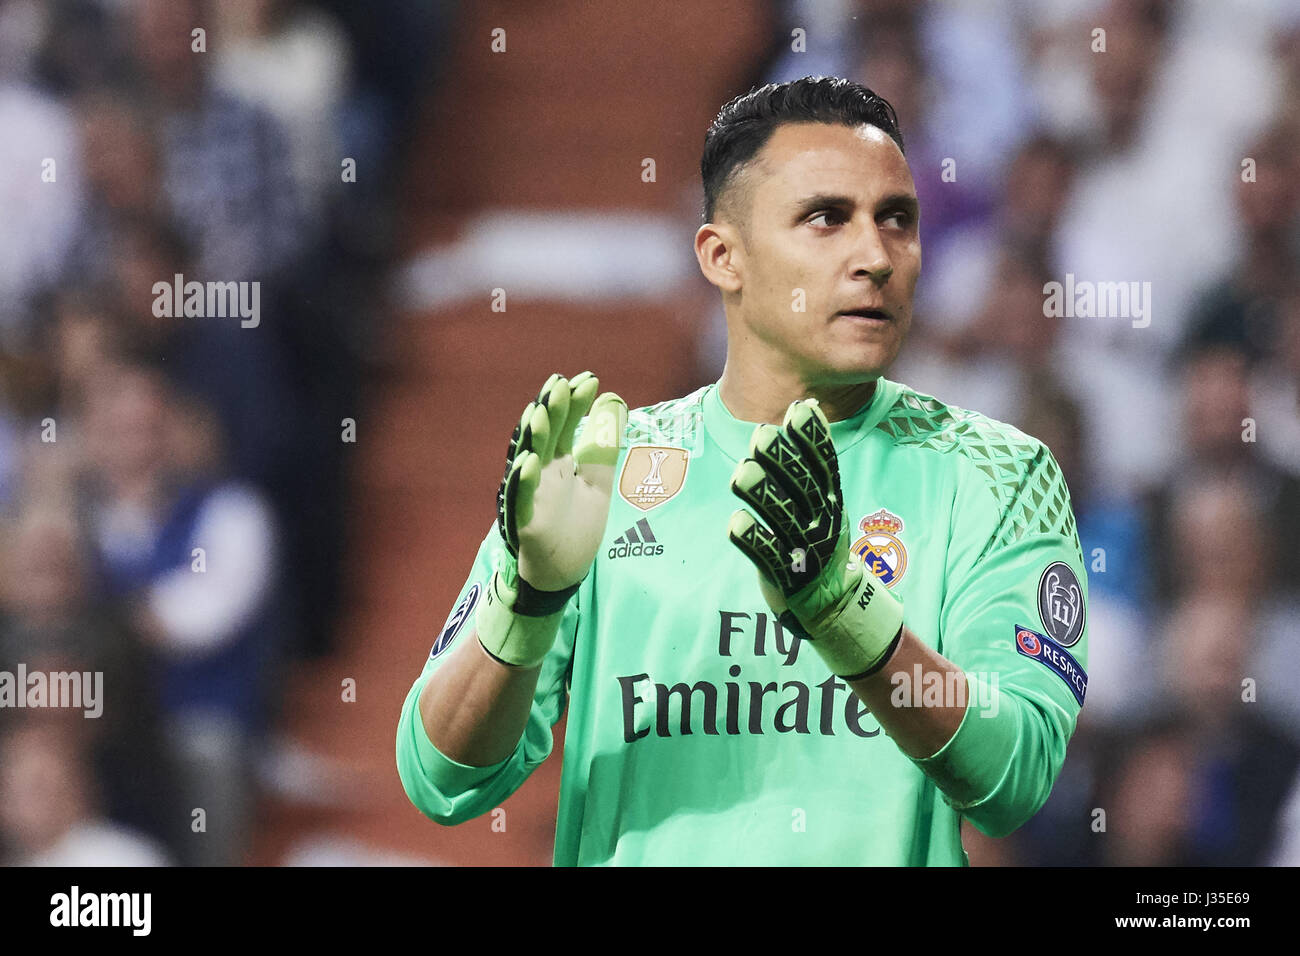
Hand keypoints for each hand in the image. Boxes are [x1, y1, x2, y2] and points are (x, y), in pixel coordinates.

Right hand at [497, 372, 626, 592]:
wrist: (562, 572)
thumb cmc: (575, 526)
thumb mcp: (597, 481)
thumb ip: (602, 446)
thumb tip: (614, 402)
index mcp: (557, 463)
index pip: (565, 426)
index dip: (574, 404)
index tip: (589, 380)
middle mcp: (541, 475)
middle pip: (545, 437)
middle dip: (552, 410)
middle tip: (562, 383)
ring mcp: (532, 498)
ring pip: (528, 463)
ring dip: (534, 438)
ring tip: (541, 411)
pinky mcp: (526, 524)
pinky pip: (522, 502)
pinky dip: (524, 483)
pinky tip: (530, 462)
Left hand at [727, 398, 902, 677]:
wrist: (835, 606)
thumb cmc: (817, 541)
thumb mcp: (823, 502)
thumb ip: (810, 461)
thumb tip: (804, 408)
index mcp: (831, 502)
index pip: (826, 466)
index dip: (814, 438)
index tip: (800, 411)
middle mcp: (822, 523)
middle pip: (803, 488)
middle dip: (784, 460)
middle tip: (761, 435)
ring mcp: (806, 550)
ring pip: (784, 519)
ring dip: (764, 496)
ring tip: (741, 474)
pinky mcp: (787, 577)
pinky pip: (769, 557)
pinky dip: (754, 541)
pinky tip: (735, 523)